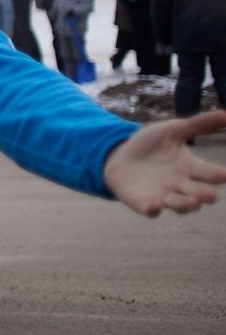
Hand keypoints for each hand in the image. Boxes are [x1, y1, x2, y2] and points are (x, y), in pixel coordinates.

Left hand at [102, 112, 225, 214]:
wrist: (119, 155)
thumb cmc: (152, 145)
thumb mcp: (173, 131)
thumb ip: (199, 124)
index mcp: (191, 167)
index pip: (211, 173)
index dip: (220, 175)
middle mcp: (181, 185)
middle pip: (199, 193)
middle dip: (205, 195)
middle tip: (209, 195)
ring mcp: (163, 195)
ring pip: (180, 205)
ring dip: (185, 205)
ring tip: (192, 203)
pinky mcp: (143, 202)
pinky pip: (150, 210)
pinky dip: (153, 210)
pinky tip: (154, 206)